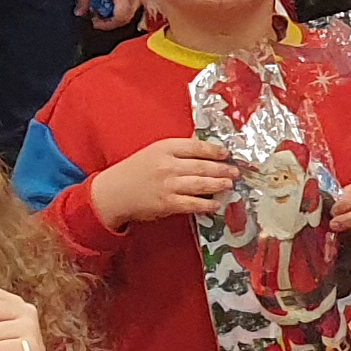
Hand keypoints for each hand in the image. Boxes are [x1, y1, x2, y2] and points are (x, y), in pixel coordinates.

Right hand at [91, 136, 238, 228]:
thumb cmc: (135, 171)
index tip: (226, 154)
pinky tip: (216, 204)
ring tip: (229, 185)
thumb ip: (177, 152)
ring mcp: (168, 185)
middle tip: (235, 172)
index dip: (215, 150)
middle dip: (222, 169)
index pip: (197, 147)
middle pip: (203, 166)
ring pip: (201, 184)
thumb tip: (205, 154)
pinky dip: (207, 204)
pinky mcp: (167, 203)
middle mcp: (168, 165)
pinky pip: (193, 204)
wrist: (114, 192)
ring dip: (219, 185)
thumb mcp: (154, 152)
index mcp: (165, 148)